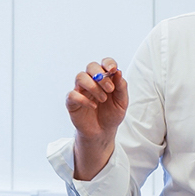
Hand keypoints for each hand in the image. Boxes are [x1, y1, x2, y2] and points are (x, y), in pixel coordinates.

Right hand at [67, 58, 127, 179]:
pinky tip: (93, 106)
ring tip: (103, 99)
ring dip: (93, 86)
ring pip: (80, 77)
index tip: (113, 69)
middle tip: (110, 89)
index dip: (108, 63)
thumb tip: (118, 72)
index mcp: (104, 78)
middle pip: (91, 66)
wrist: (103, 132)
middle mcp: (91, 81)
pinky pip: (72, 94)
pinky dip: (83, 99)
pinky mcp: (72, 102)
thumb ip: (121, 87)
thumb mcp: (122, 102)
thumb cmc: (112, 114)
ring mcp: (80, 90)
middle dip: (101, 76)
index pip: (104, 63)